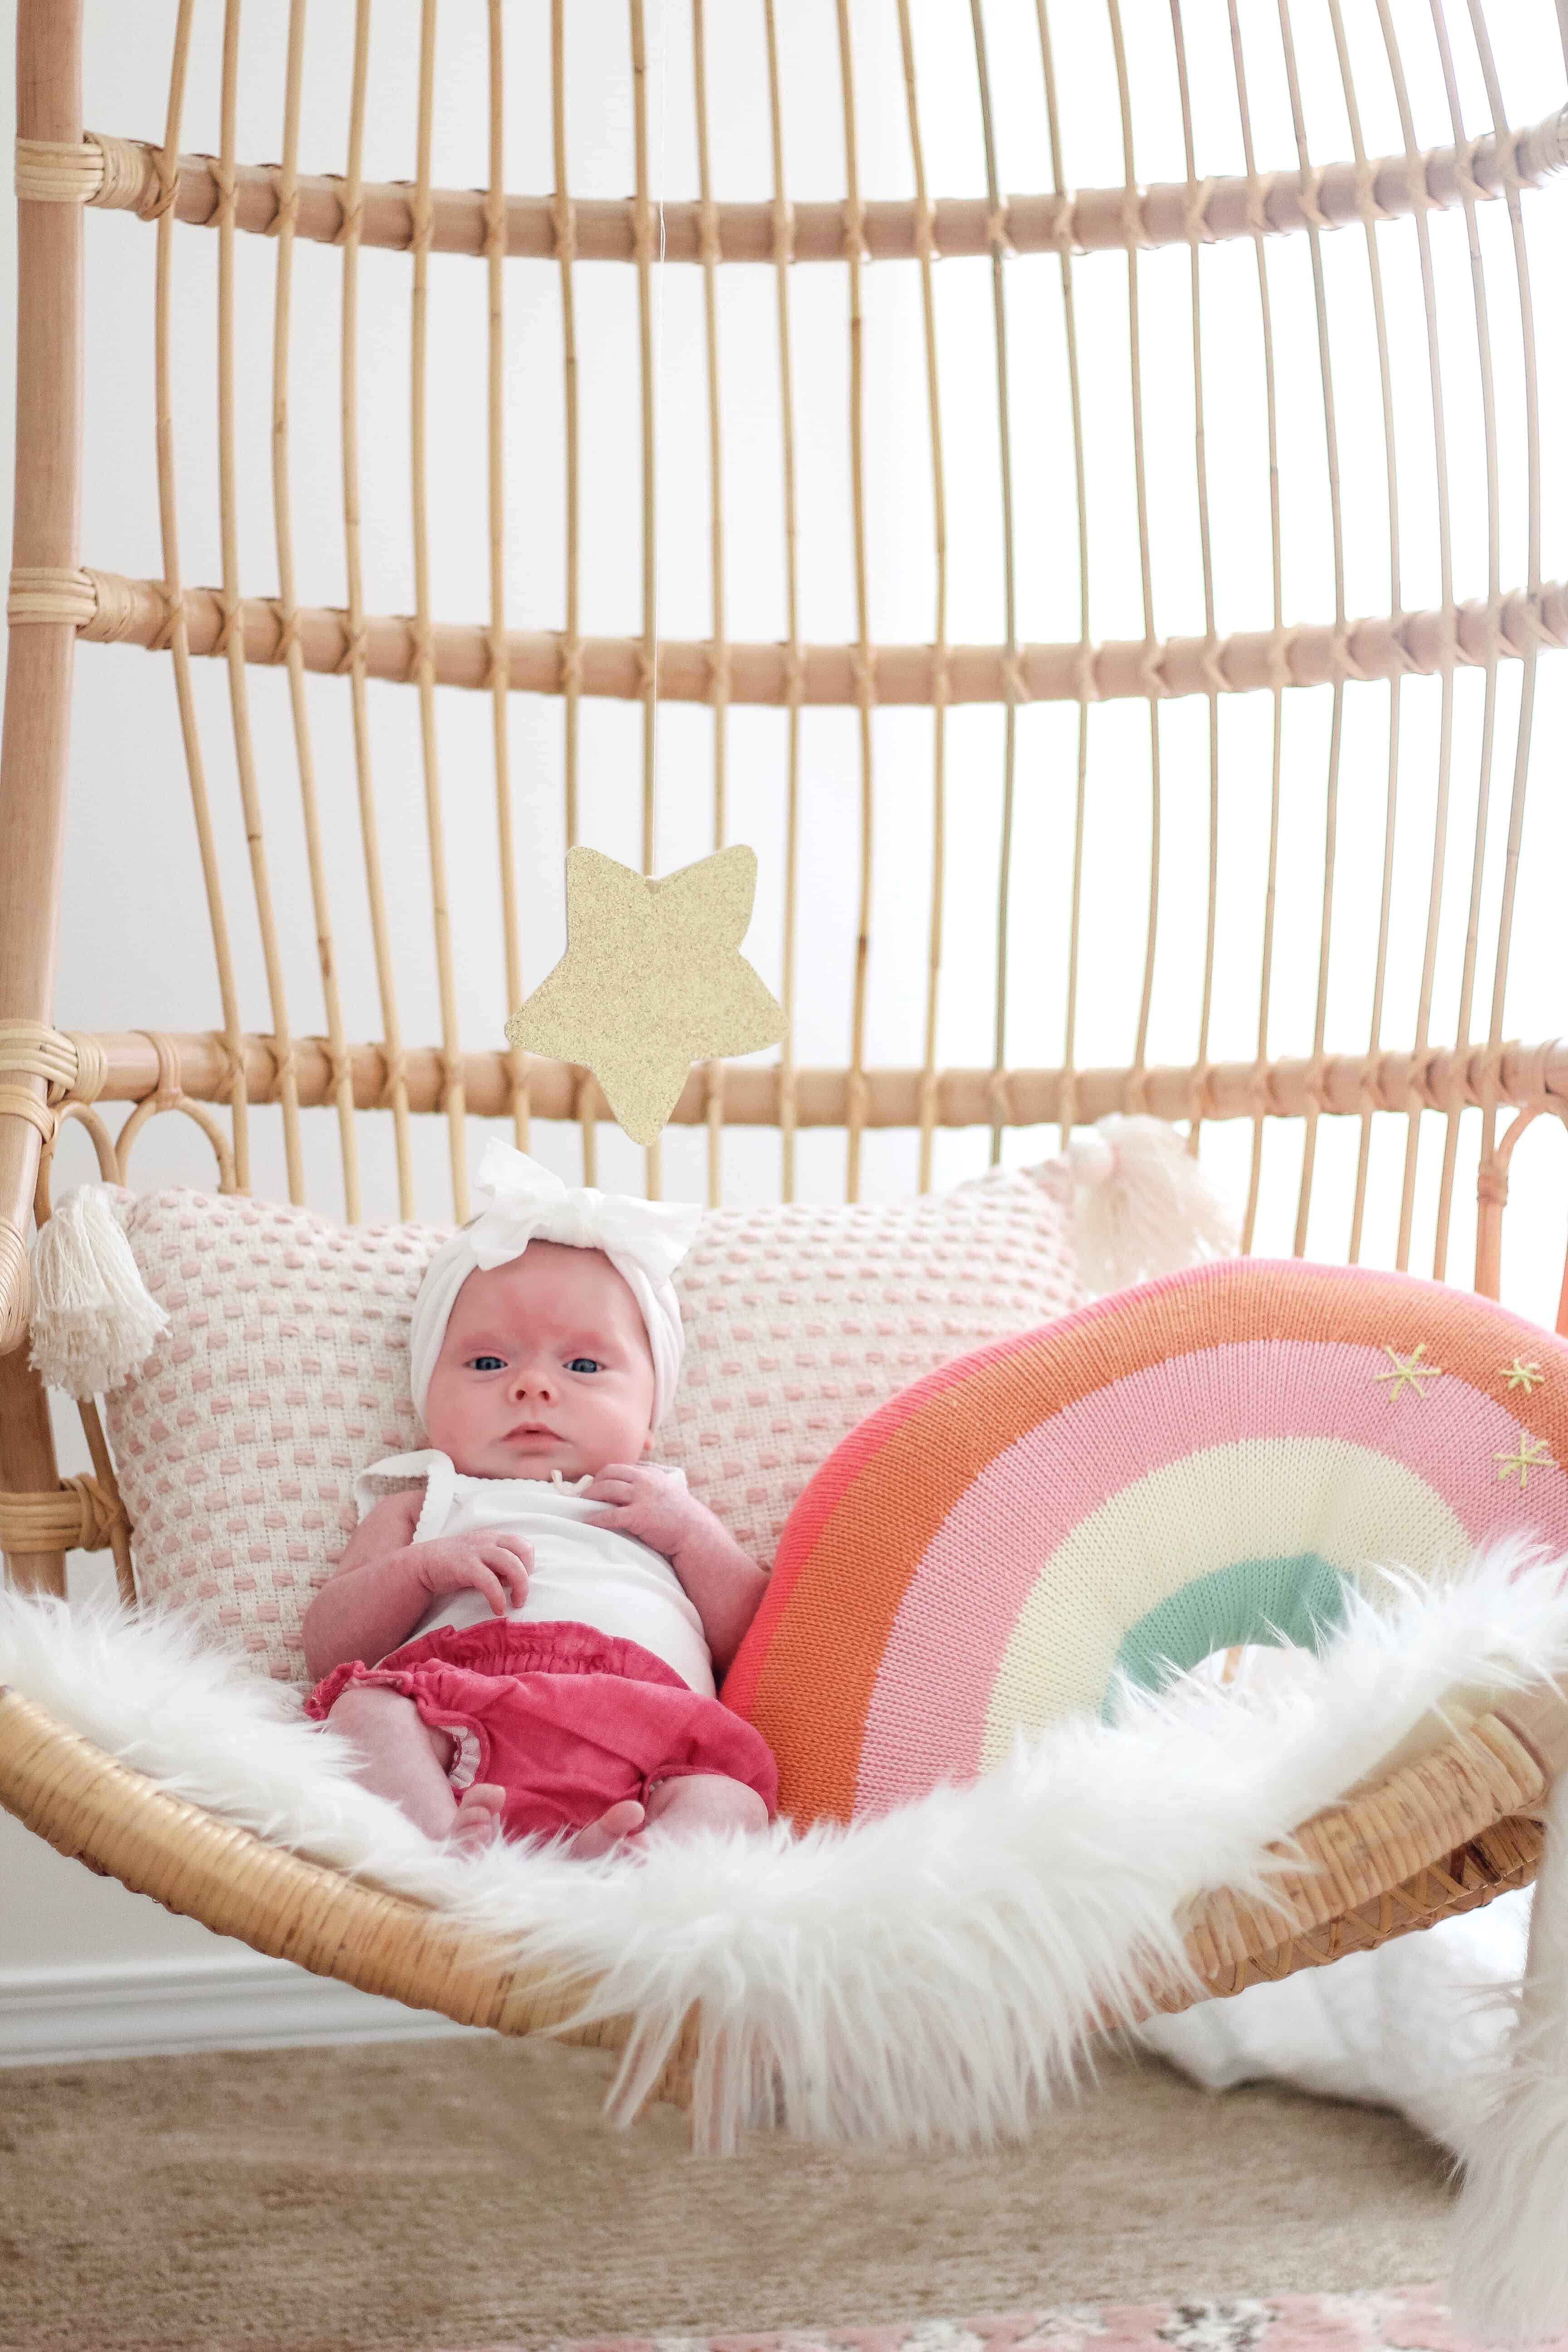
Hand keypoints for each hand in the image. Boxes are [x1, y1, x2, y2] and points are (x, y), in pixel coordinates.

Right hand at [407, 1532, 531, 1617]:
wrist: (421, 1563)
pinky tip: (498, 1609)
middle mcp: (488, 1541)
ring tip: (515, 1603)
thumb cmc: (455, 1564)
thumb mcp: (481, 1558)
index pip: (524, 1544)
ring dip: (519, 1586)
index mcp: (494, 1538)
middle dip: (527, 1576)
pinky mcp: (464, 1566)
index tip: (520, 1581)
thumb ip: (499, 1565)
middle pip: (522, 1551)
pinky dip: (498, 1597)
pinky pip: (489, 1581)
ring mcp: (476, 1552)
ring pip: (510, 1563)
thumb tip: (516, 1581)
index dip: (528, 1564)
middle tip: (521, 1596)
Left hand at [582, 1463, 698, 1557]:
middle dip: (594, 1483)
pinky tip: (588, 1522)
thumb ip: (652, 1484)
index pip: (621, 1468)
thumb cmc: (681, 1515)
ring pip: (607, 1490)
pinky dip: (596, 1518)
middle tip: (585, 1494)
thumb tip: (634, 1486)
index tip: (596, 1484)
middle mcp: (645, 1481)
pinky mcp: (638, 1516)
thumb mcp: (668, 1490)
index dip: (605, 1476)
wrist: (695, 1532)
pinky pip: (610, 1515)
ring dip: (591, 1497)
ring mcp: (641, 1497)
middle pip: (610, 1474)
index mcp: (651, 1474)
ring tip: (582, 1504)